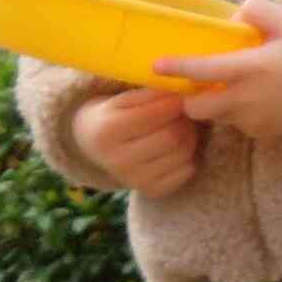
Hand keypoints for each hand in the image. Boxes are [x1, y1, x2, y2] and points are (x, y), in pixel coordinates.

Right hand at [71, 85, 202, 195]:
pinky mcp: (151, 191)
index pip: (154, 115)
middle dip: (184, 119)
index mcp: (107, 132)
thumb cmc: (112, 114)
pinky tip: (178, 146)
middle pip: (172, 136)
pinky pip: (187, 171)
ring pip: (183, 153)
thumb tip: (184, 91)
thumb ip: (150, 94)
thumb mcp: (121, 99)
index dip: (174, 102)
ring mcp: (135, 180)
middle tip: (184, 111)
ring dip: (190, 135)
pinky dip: (190, 155)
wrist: (91, 145)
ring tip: (182, 125)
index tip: (180, 95)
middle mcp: (118, 160)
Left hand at [159, 0, 281, 140]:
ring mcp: (254, 119)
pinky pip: (236, 124)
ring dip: (215, 105)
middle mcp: (248, 98)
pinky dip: (236, 113)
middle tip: (199, 84)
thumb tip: (230, 18)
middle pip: (197, 108)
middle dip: (191, 98)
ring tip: (232, 89)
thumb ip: (255, 10)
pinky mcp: (262, 132)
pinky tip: (255, 99)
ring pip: (216, 117)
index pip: (203, 70)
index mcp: (251, 68)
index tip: (157, 66)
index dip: (177, 68)